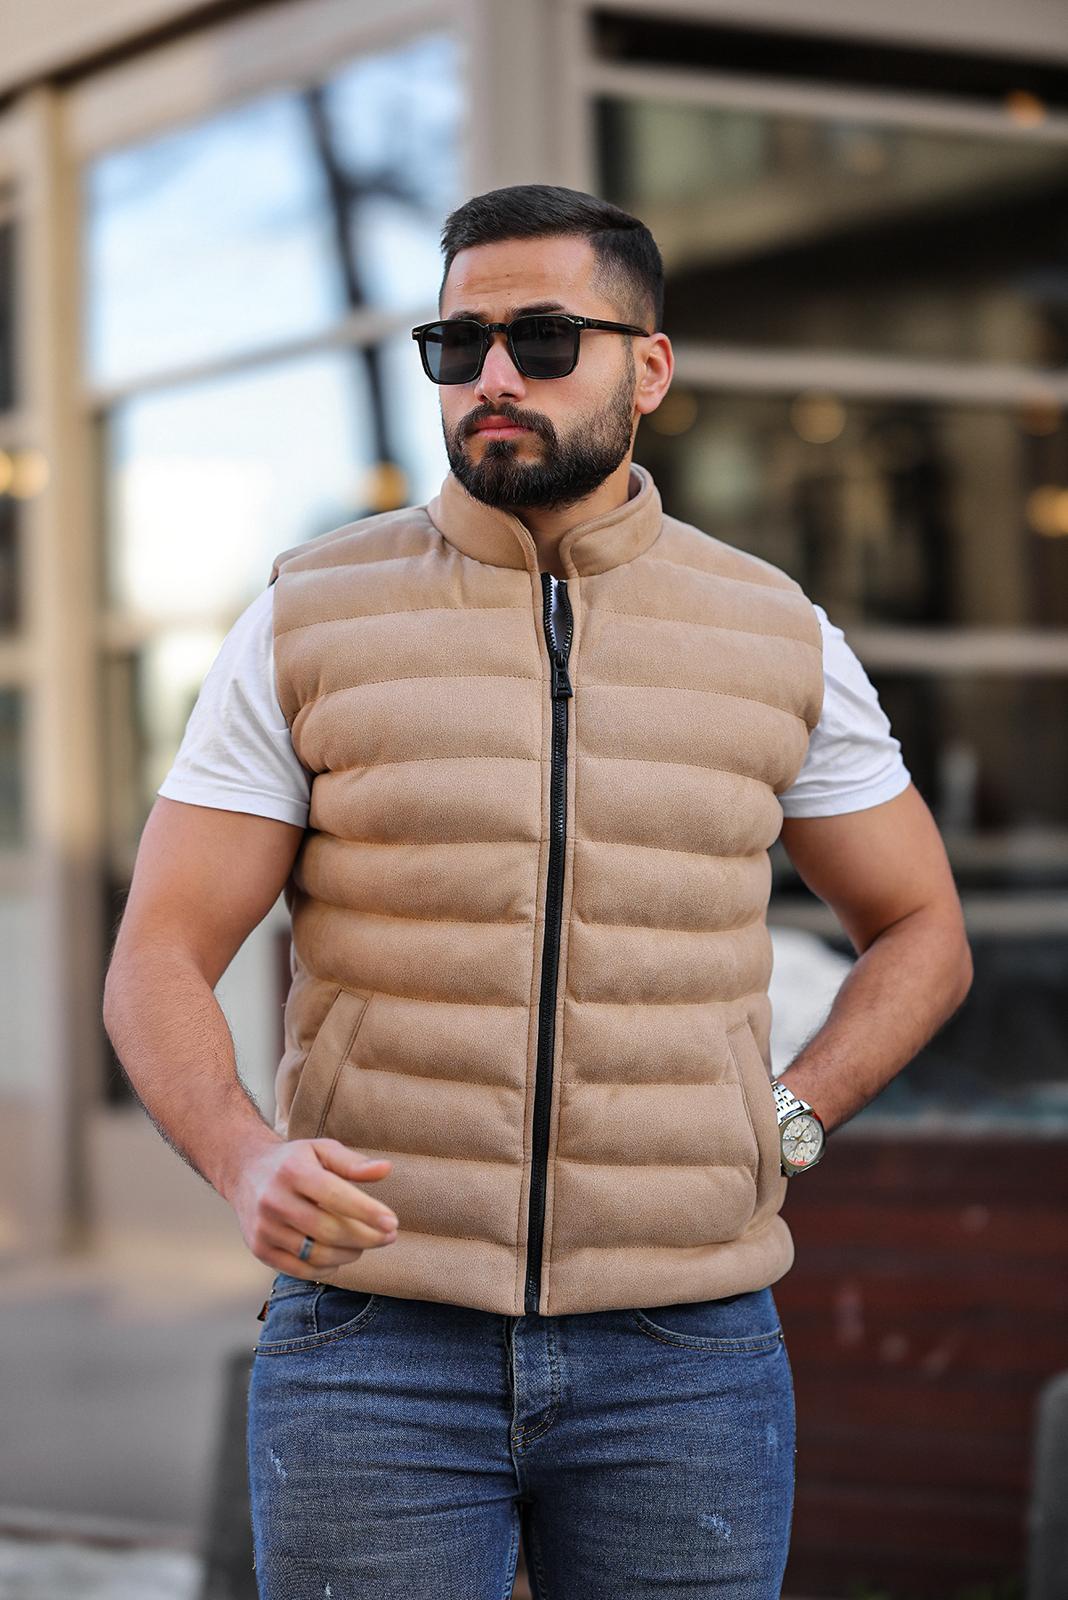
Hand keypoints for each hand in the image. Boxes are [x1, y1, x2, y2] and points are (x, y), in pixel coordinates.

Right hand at [231, 1136, 398, 1275]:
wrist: (245, 1172)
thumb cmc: (294, 1161)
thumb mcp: (322, 1150)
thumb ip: (353, 1162)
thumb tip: (385, 1170)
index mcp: (293, 1171)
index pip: (335, 1196)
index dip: (367, 1212)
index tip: (392, 1222)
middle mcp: (274, 1200)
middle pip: (328, 1230)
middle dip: (366, 1238)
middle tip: (388, 1237)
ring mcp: (264, 1228)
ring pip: (316, 1254)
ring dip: (349, 1254)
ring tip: (364, 1244)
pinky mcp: (259, 1249)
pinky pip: (300, 1270)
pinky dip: (326, 1268)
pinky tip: (339, 1256)